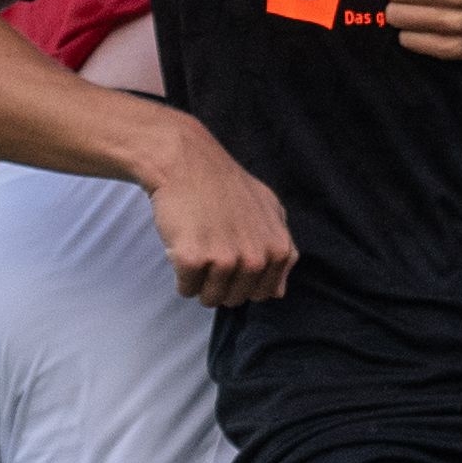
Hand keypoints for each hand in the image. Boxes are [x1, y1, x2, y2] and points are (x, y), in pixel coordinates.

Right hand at [136, 128, 297, 306]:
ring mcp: (225, 260)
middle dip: (221, 282)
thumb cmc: (226, 185)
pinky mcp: (193, 260)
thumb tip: (278, 291)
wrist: (187, 163)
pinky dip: (180, 276)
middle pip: (235, 299)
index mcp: (278, 249)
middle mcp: (256, 258)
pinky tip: (183, 247)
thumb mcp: (269, 209)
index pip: (263, 293)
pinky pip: (186, 289)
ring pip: (210, 298)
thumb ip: (281, 248)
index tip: (233, 259)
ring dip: (199, 280)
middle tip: (211, 249)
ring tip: (197, 248)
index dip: (245, 280)